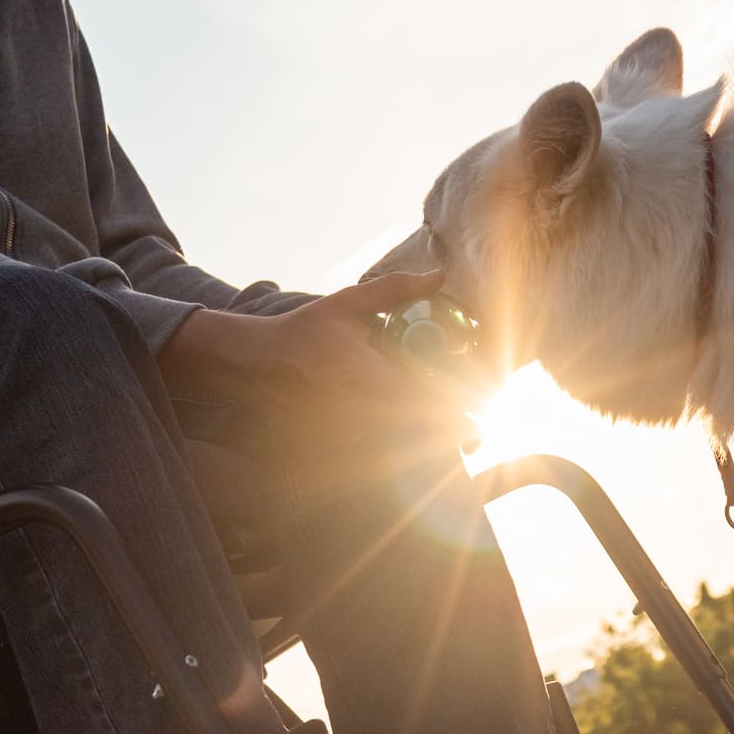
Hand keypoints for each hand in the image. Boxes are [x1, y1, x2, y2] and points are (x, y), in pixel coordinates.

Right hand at [158, 271, 465, 458]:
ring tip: (448, 445)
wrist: (253, 364)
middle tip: (475, 437)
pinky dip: (393, 455)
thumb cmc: (302, 331)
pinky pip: (373, 458)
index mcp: (376, 380)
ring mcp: (348, 434)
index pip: (433, 410)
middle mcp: (365, 414)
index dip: (463, 421)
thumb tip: (438, 275)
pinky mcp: (334, 444)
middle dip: (451, 439)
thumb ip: (396, 290)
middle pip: (422, 441)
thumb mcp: (349, 304)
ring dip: (424, 450)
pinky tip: (403, 448)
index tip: (480, 423)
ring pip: (399, 454)